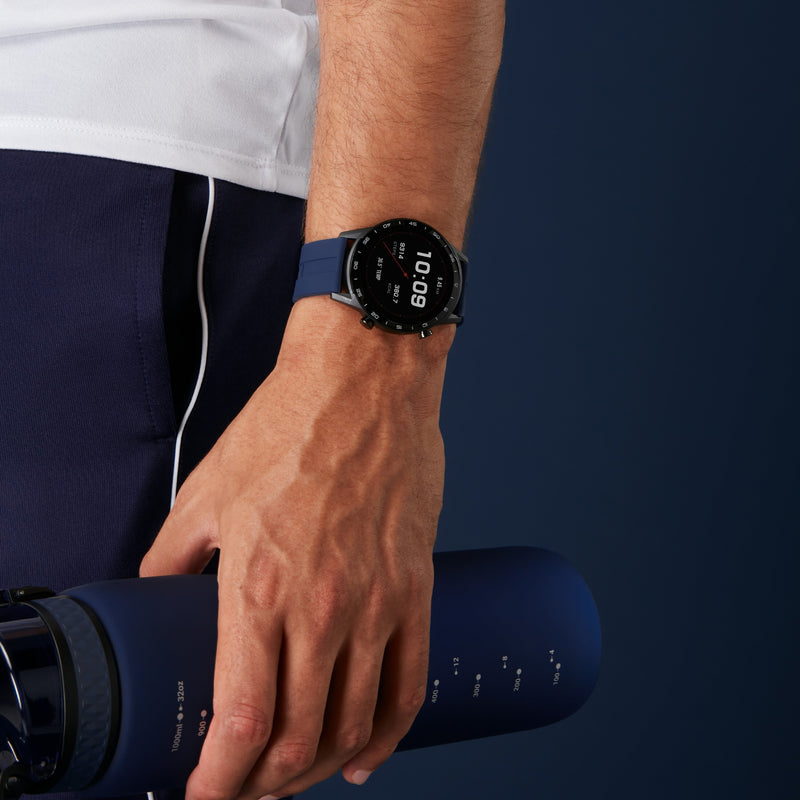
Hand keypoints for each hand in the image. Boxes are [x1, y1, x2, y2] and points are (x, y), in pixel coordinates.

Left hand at [140, 299, 452, 798]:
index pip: (242, 721)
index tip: (206, 794)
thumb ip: (171, 557)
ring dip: (322, 767)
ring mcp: (377, 601)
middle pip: (298, 738)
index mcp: (259, 586)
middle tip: (246, 787)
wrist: (365, 382)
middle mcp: (323, 607)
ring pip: (354, 722)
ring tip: (298, 775)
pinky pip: (410, 683)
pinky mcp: (416, 587)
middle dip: (266, 784)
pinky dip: (388, 734)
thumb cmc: (289, 427)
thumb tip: (153, 596)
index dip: (220, 779)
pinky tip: (368, 753)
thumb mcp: (207, 490)